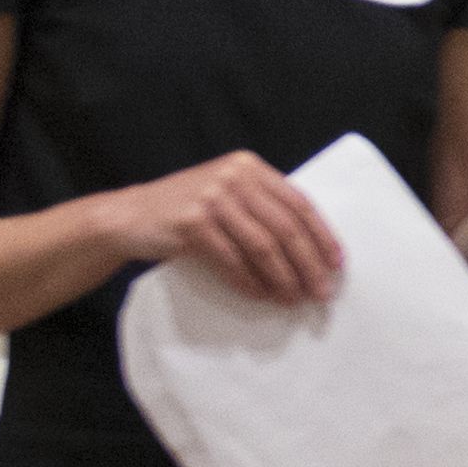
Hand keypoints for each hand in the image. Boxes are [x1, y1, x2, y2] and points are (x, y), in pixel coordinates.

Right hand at [126, 150, 344, 304]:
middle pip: (286, 227)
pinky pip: (231, 260)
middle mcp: (233, 177)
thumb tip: (311, 250)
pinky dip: (249, 282)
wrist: (131, 215)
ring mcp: (211, 198)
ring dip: (283, 278)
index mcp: (250, 167)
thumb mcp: (227, 194)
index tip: (337, 263)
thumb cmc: (187, 210)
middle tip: (321, 292)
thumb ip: (263, 207)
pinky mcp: (191, 222)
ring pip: (262, 246)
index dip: (322, 235)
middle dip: (308, 263)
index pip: (299, 203)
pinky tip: (260, 296)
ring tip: (293, 299)